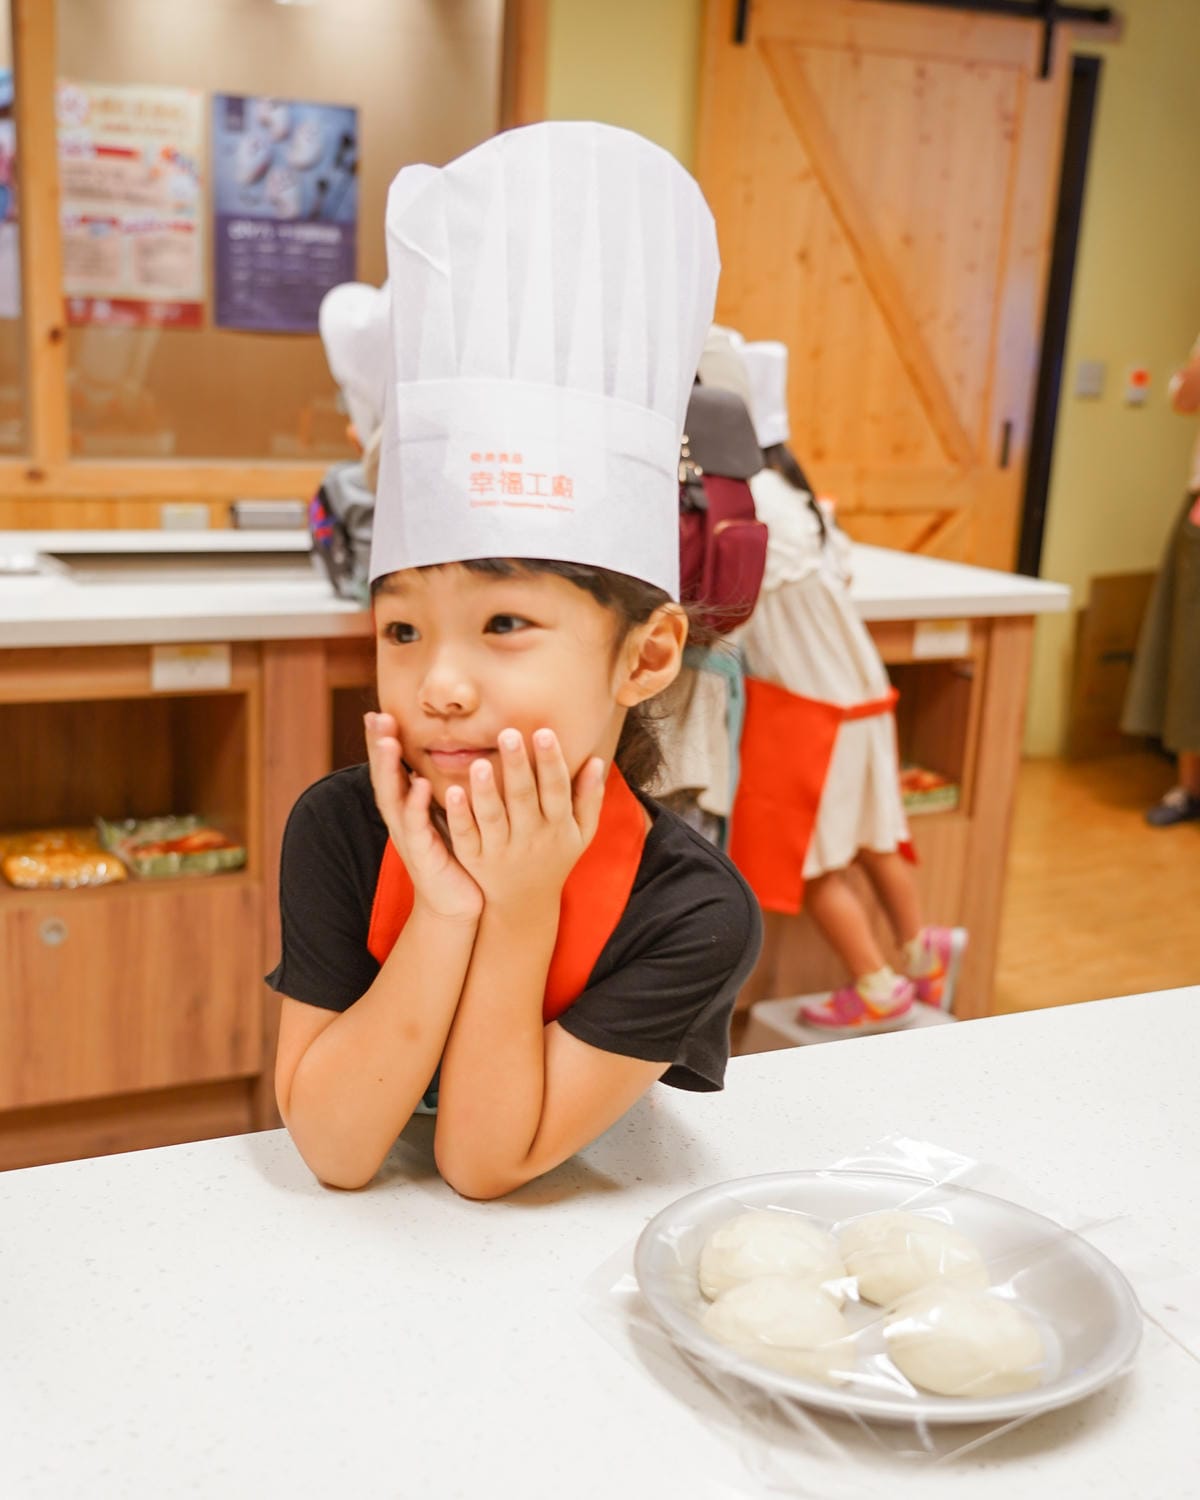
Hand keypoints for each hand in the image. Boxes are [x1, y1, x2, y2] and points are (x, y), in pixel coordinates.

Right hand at [364, 712, 482, 923]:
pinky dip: (417, 805)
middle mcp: (401, 820)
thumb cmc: (453, 858)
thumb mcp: (444, 818)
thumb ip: (441, 790)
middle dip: (379, 748)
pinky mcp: (423, 856)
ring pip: (394, 799)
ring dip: (391, 770)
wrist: (456, 905)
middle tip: (376, 717)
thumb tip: (449, 755)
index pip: (391, 770)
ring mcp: (409, 838)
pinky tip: (421, 785)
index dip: (382, 743)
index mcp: (406, 809)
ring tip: (390, 743)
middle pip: (384, 778)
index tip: (377, 712)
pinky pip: (418, 827)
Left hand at [443, 728, 605, 914]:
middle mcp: (530, 837)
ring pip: (493, 817)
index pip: (556, 789)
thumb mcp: (582, 833)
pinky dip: (459, 815)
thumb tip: (597, 760)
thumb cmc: (556, 857)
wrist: (525, 904)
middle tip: (509, 734)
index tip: (544, 732)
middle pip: (523, 798)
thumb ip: (590, 797)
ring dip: (486, 790)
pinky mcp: (475, 859)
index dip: (551, 762)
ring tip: (480, 763)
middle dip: (517, 766)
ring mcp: (501, 849)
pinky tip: (452, 792)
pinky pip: (466, 835)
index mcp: (558, 826)